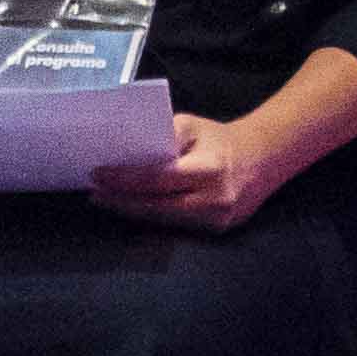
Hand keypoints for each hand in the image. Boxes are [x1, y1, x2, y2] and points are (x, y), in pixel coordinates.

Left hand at [90, 112, 291, 235]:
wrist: (263, 158)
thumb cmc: (219, 139)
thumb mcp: (192, 126)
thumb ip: (161, 136)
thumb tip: (125, 152)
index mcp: (210, 169)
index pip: (157, 179)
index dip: (124, 180)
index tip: (97, 175)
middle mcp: (216, 198)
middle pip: (156, 206)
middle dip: (121, 202)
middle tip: (94, 194)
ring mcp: (219, 219)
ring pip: (165, 219)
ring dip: (133, 211)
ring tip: (106, 200)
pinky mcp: (218, 229)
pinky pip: (177, 224)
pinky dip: (152, 216)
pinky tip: (132, 207)